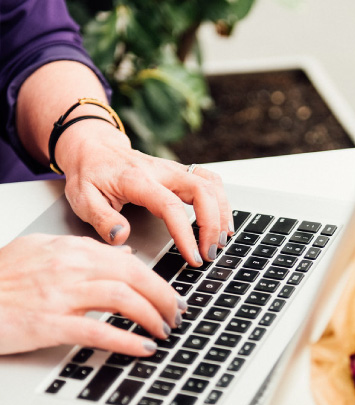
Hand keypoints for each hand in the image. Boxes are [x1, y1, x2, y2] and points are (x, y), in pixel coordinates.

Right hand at [0, 233, 184, 355]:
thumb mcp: (40, 251)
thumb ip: (83, 251)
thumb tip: (124, 254)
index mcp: (69, 250)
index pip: (128, 261)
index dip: (157, 279)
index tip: (172, 295)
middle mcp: (68, 267)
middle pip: (133, 276)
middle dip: (163, 297)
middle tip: (177, 315)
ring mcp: (59, 295)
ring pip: (122, 298)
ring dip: (151, 317)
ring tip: (164, 332)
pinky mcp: (48, 324)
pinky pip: (97, 329)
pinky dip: (126, 339)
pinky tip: (142, 348)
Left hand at [60, 122, 232, 264]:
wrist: (93, 147)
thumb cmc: (89, 174)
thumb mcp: (82, 198)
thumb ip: (102, 218)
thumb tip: (121, 237)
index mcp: (138, 179)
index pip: (171, 207)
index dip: (186, 234)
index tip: (193, 257)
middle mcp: (162, 172)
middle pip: (202, 191)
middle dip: (213, 224)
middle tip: (210, 253)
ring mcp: (174, 170)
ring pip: (212, 184)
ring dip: (222, 213)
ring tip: (222, 240)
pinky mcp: (180, 173)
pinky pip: (210, 181)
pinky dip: (222, 200)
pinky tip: (222, 221)